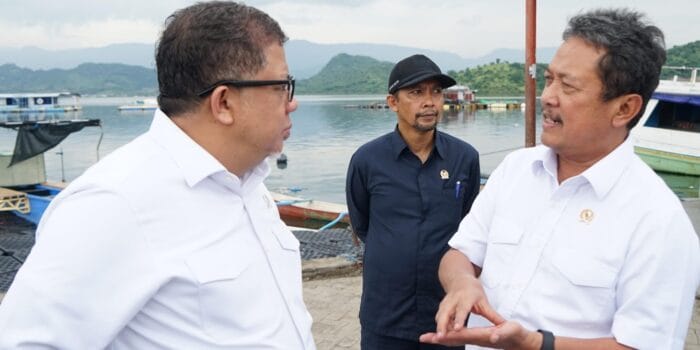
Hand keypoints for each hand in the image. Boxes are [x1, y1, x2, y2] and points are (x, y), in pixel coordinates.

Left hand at [420, 320, 540, 349]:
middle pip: (454, 340)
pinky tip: (441, 336)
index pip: (462, 335)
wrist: (519, 340)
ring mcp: (475, 340)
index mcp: (481, 336)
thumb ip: (501, 332)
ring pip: (454, 340)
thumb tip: (493, 337)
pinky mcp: (476, 338)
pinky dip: (448, 337)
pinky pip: (459, 338)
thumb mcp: (510, 330)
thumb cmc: (515, 334)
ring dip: (440, 338)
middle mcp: (476, 339)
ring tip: (426, 337)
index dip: (449, 335)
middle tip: (423, 337)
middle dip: (438, 338)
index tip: (437, 336)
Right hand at [434, 274, 504, 335]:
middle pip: (446, 313)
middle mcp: (454, 300)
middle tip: (441, 337)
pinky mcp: (441, 307)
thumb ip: (492, 315)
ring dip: (439, 326)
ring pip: (440, 316)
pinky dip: (438, 325)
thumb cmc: (474, 291)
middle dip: (442, 325)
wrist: (460, 280)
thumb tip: (505, 325)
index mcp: (466, 298)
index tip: (457, 329)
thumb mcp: (484, 301)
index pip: (462, 310)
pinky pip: (438, 317)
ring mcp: (446, 303)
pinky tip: (440, 335)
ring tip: (439, 338)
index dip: (459, 319)